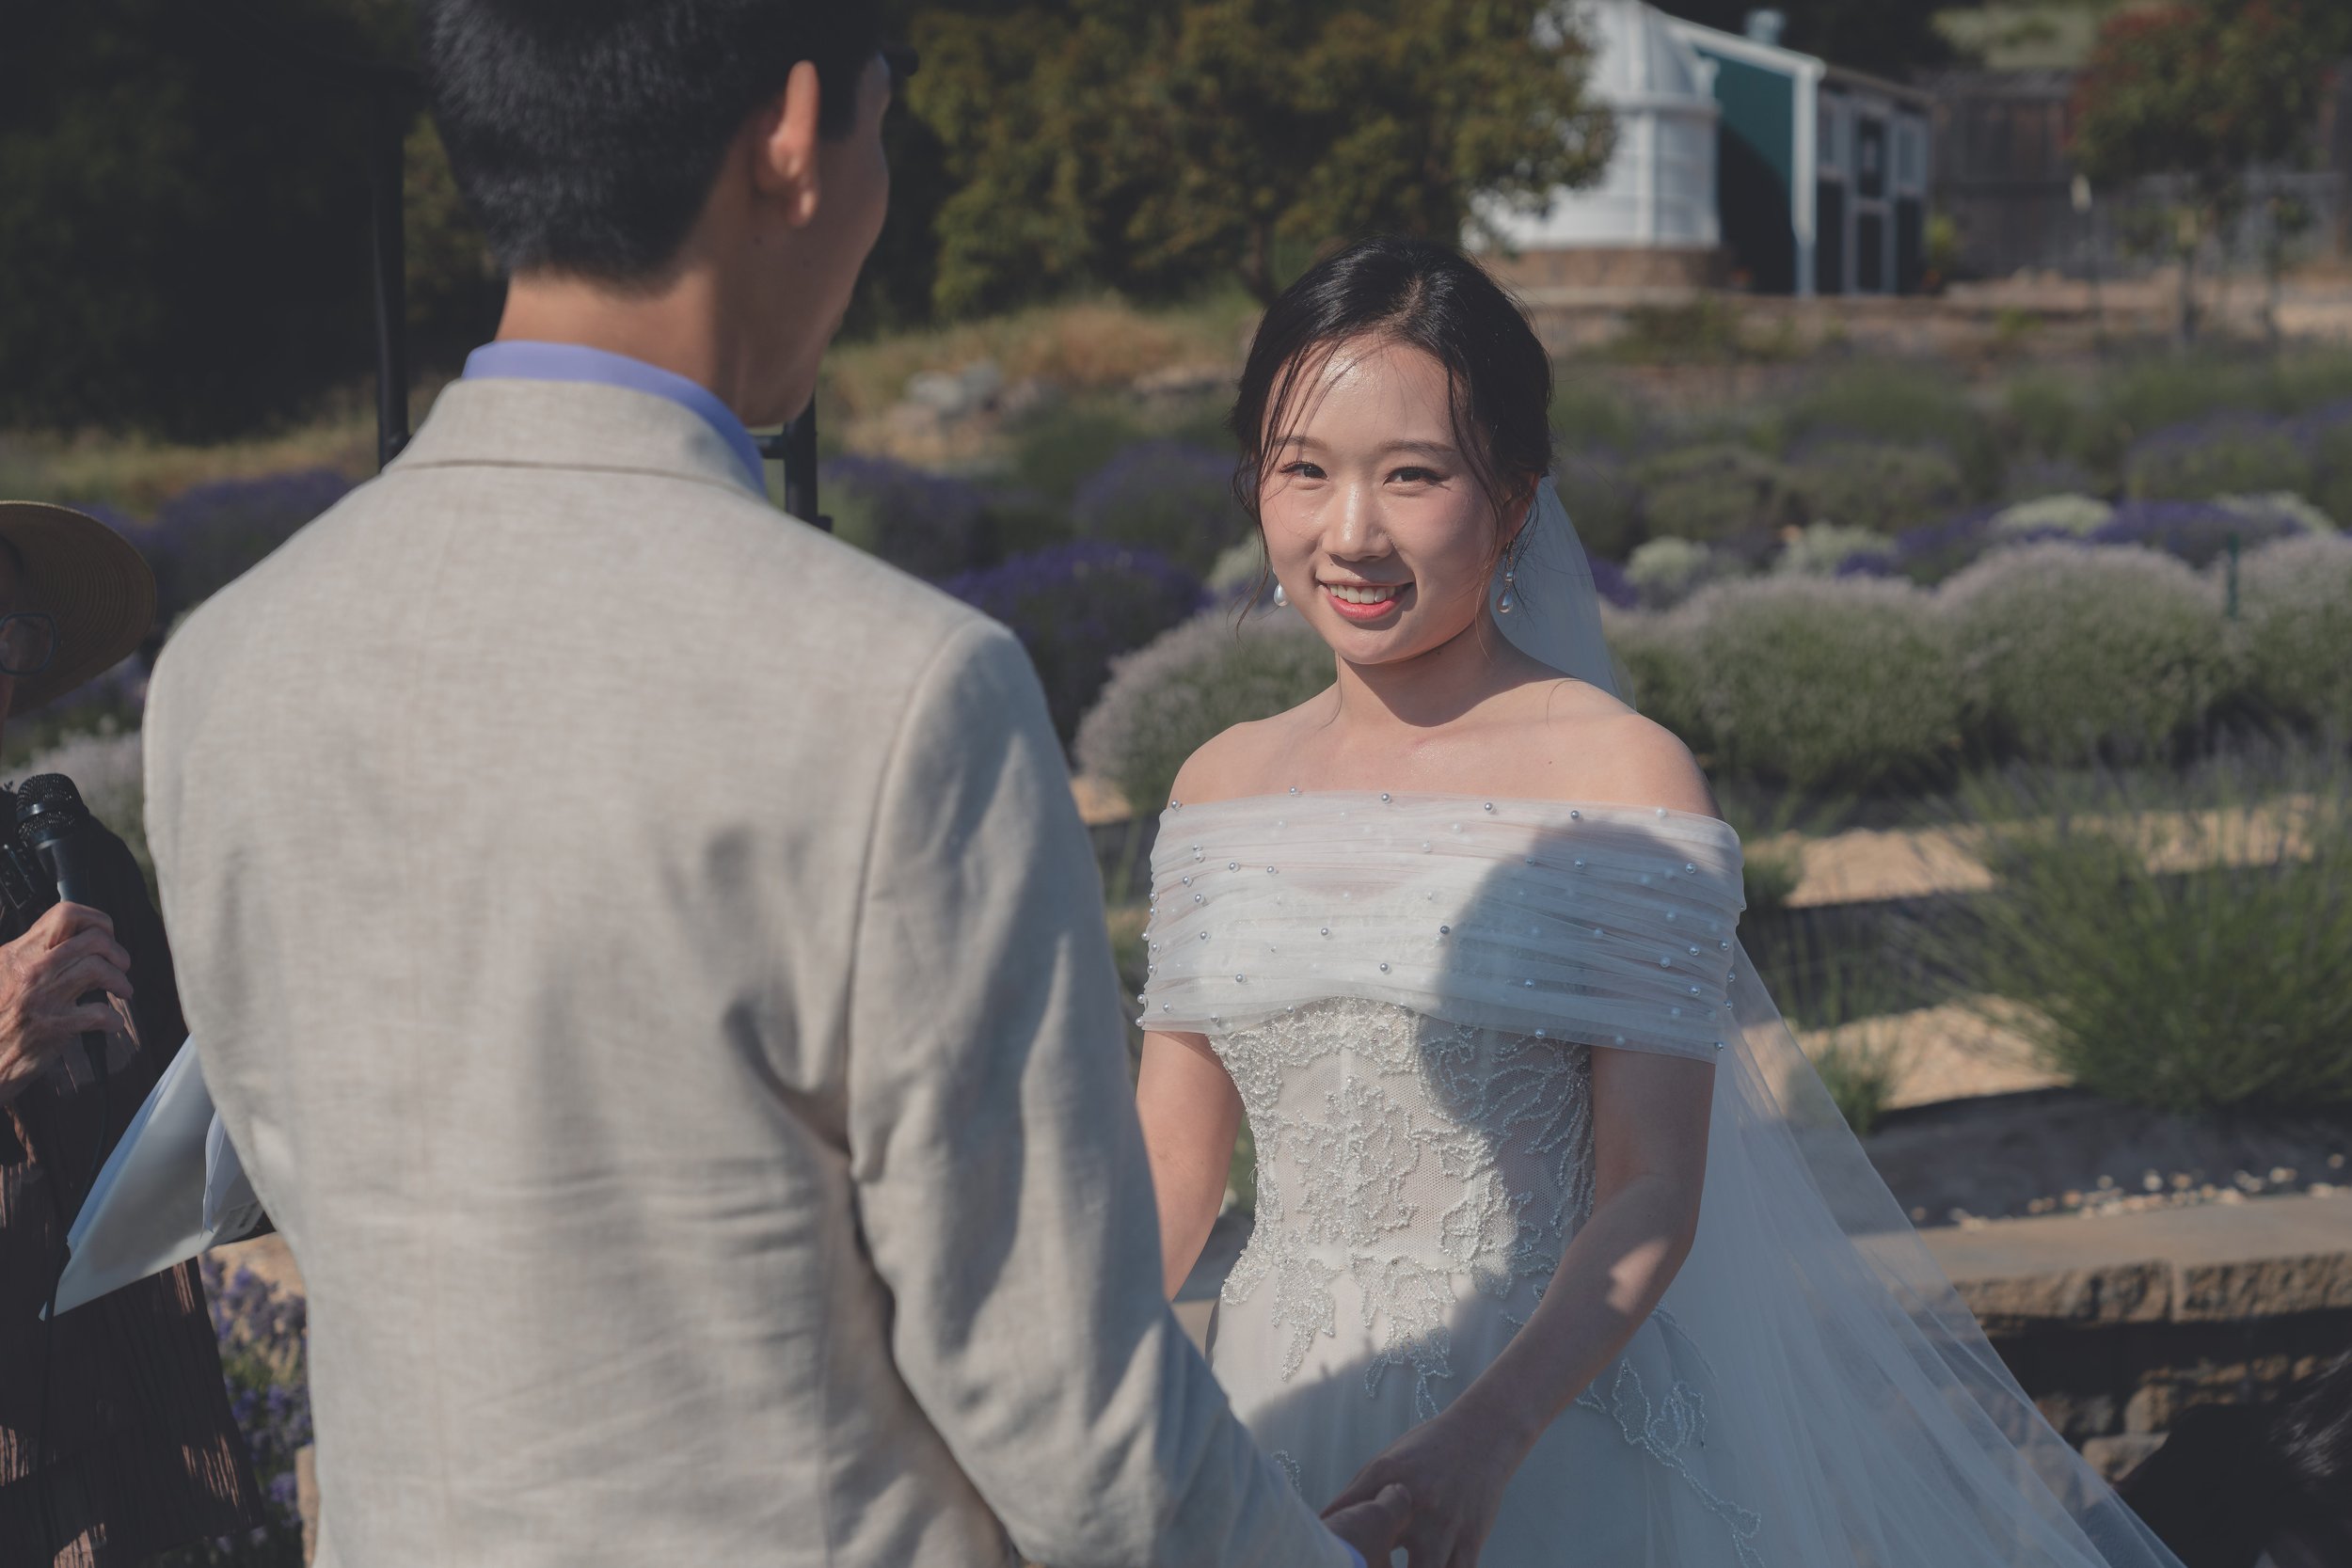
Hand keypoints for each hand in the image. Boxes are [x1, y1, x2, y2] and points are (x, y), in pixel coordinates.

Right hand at [0, 902, 132, 1108]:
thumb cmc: (0, 1016)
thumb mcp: (5, 973)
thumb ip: (34, 954)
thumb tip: (75, 939)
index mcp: (19, 953)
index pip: (65, 915)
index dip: (97, 921)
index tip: (106, 935)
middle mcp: (31, 970)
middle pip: (93, 940)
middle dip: (117, 952)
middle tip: (120, 966)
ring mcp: (42, 997)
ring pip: (98, 969)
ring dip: (120, 981)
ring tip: (121, 991)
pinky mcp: (53, 1026)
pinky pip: (98, 1013)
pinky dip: (112, 1019)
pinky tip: (109, 1023)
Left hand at [1323, 1401, 1527, 1567]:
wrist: (1481, 1436)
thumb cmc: (1425, 1452)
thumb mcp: (1384, 1464)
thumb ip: (1354, 1497)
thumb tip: (1323, 1526)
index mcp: (1384, 1480)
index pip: (1347, 1519)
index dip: (1334, 1548)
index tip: (1326, 1558)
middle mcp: (1412, 1504)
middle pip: (1379, 1555)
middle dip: (1367, 1566)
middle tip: (1361, 1567)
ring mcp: (1442, 1526)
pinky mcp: (1470, 1541)